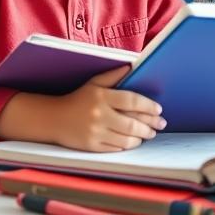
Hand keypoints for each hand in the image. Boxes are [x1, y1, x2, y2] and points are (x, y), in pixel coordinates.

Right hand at [49, 67, 166, 151]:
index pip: (132, 101)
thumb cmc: (77, 99)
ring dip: (141, 136)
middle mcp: (99, 115)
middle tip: (160, 124)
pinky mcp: (92, 146)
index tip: (158, 109)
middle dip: (150, 124)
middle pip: (132, 122)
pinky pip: (116, 148)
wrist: (54, 119)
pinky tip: (134, 141)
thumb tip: (131, 67)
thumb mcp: (93, 84)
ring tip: (149, 133)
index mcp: (101, 96)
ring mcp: (96, 132)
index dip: (148, 106)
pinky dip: (128, 145)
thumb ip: (112, 76)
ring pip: (127, 138)